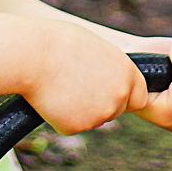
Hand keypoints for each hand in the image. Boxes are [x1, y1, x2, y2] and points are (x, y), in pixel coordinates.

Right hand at [21, 21, 150, 135]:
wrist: (32, 55)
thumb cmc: (60, 43)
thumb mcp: (97, 48)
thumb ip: (111, 68)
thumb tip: (113, 80)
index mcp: (128, 73)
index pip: (138, 97)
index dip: (123, 95)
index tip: (107, 89)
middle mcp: (119, 96)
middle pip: (116, 110)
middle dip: (101, 103)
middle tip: (77, 85)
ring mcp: (99, 114)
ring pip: (93, 119)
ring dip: (81, 110)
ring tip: (61, 85)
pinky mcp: (77, 127)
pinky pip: (72, 126)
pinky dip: (62, 117)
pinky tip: (52, 97)